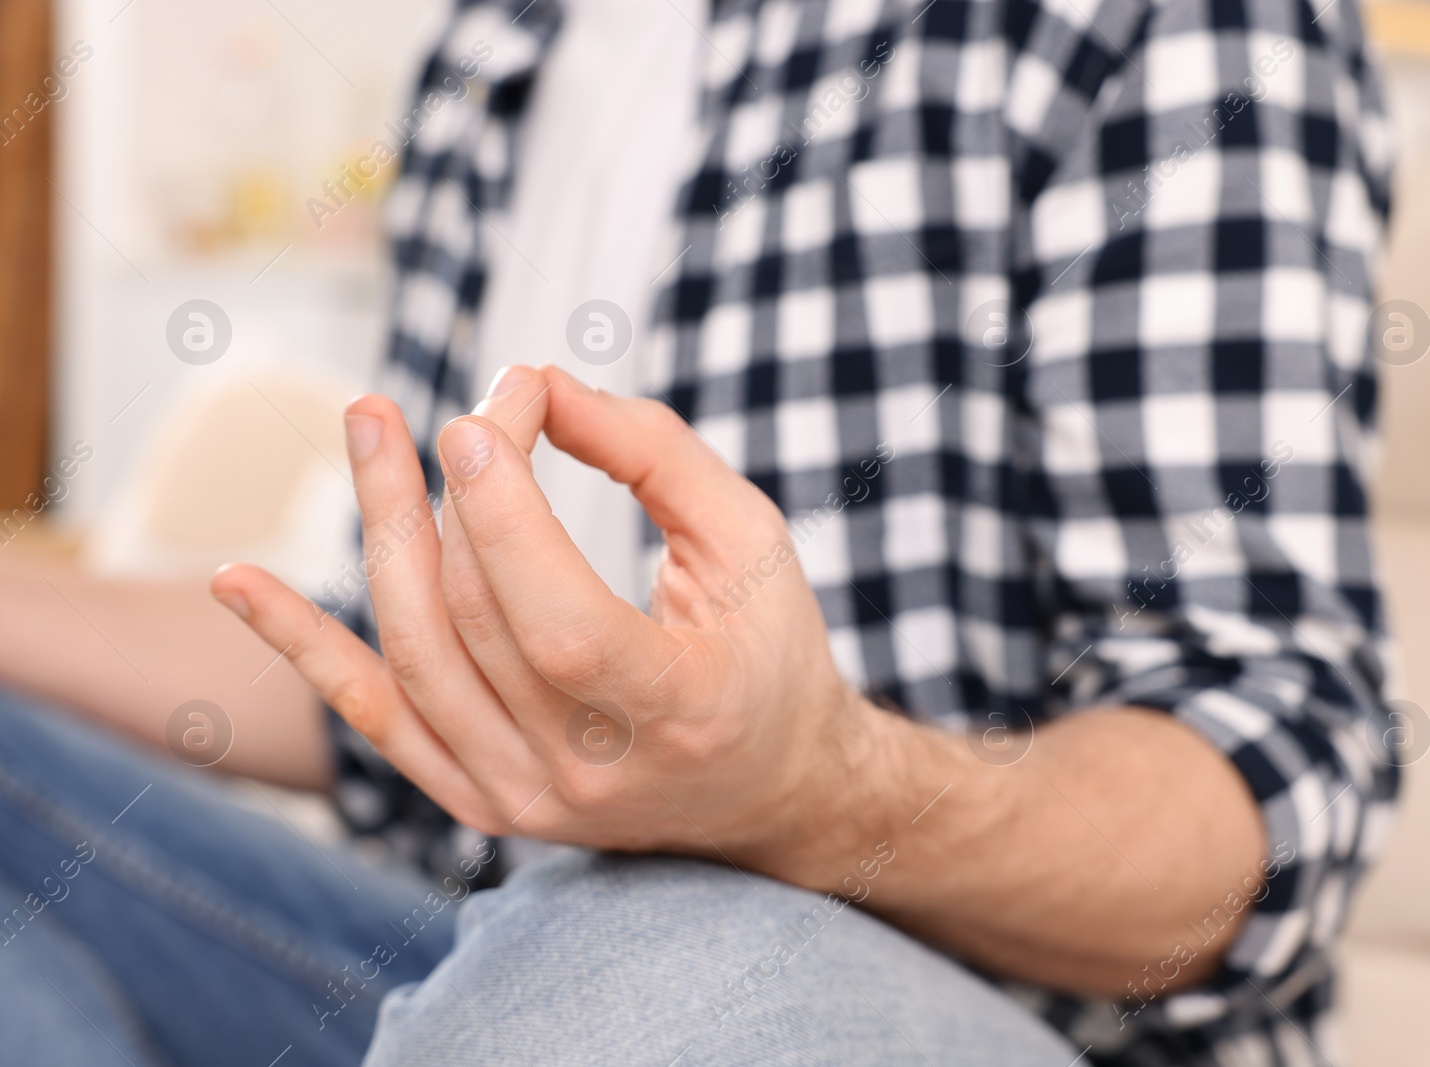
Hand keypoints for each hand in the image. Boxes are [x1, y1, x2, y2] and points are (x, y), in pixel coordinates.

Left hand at [212, 366, 896, 865]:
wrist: (767, 791)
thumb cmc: (770, 652)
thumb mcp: (751, 541)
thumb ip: (656, 456)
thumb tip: (539, 388)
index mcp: (682, 714)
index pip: (562, 625)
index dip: (509, 519)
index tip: (488, 416)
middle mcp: (592, 777)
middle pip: (478, 623)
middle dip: (456, 494)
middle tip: (453, 408)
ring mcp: (527, 800)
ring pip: (416, 658)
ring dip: (381, 531)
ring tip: (367, 427)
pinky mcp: (481, 801)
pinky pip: (377, 719)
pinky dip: (304, 649)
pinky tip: (239, 582)